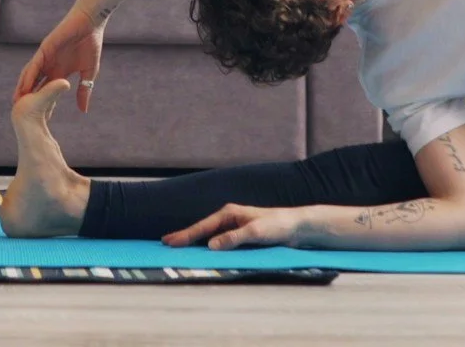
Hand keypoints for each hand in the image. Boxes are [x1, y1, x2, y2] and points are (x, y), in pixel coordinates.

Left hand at [14, 7, 105, 110]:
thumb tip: (83, 111)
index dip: (43, 103)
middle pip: (35, 84)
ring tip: (17, 102)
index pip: (47, 90)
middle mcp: (49, 65)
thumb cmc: (91, 44)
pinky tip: (25, 86)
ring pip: (31, 75)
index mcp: (58, 71)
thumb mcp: (88, 73)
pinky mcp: (45, 49)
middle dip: (28, 98)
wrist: (90, 23)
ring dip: (23, 88)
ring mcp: (45, 57)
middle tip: (20, 113)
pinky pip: (34, 64)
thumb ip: (84, 91)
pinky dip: (29, 75)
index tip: (40, 118)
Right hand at [163, 203, 308, 250]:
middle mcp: (229, 218)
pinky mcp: (241, 236)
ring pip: (210, 235)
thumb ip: (234, 238)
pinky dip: (208, 246)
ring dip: (196, 241)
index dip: (186, 235)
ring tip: (180, 247)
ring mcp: (235, 227)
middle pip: (202, 229)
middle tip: (166, 244)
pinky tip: (203, 251)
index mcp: (229, 213)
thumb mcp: (256, 232)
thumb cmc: (278, 226)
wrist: (297, 226)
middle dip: (185, 236)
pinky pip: (220, 241)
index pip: (203, 227)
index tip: (170, 242)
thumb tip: (211, 246)